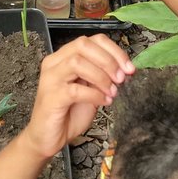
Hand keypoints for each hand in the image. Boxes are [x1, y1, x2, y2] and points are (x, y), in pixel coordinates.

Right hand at [23, 35, 133, 159]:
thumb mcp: (91, 90)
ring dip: (101, 77)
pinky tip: (104, 102)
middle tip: (121, 78)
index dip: (113, 51)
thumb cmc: (69, 114)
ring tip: (112, 92)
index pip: (91, 40)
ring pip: (77, 62)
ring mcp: (50, 78)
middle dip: (108, 60)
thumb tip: (126, 70)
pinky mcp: (51, 97)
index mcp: (64, 57)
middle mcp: (54, 63)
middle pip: (83, 45)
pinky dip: (94, 95)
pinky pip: (75, 89)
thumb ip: (102, 77)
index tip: (129, 67)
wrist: (48, 138)